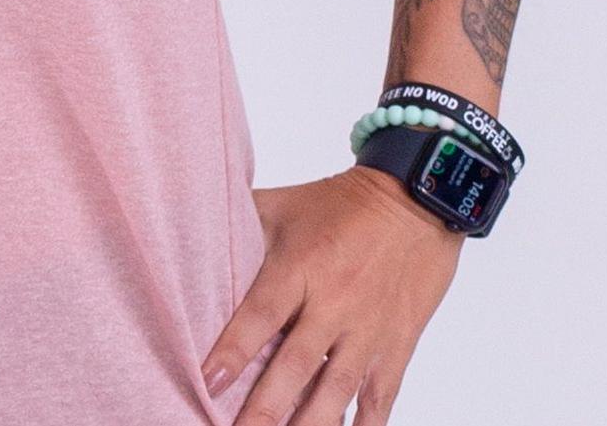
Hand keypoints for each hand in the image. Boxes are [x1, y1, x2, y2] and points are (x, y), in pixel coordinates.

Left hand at [199, 165, 463, 423]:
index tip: (208, 381)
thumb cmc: (339, 204)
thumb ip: (242, 223)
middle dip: (265, 407)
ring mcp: (368, 330)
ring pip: (336, 390)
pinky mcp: (397, 346)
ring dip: (309, 425)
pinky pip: (379, 397)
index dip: (235, 350)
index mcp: (301, 266)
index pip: (262, 313)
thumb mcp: (284, 204)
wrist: (415, 202)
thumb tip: (191, 229)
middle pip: (296, 364)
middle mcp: (334, 303)